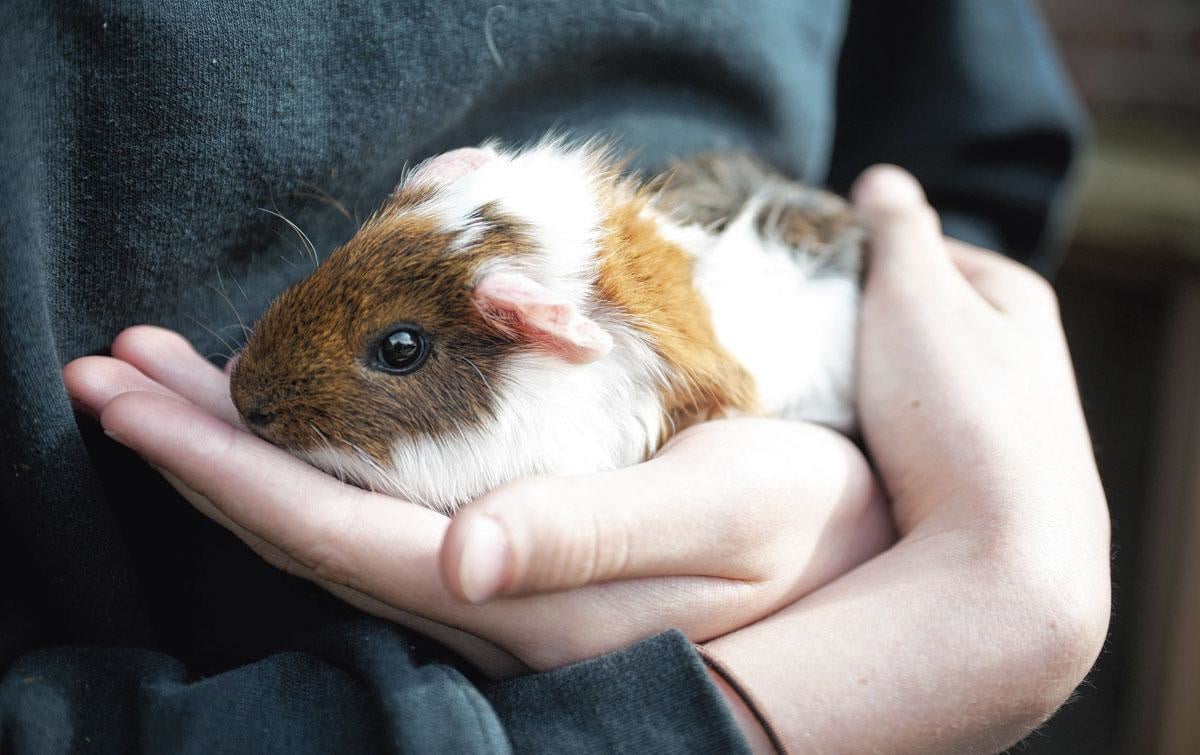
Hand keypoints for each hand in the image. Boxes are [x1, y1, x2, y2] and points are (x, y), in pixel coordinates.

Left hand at [64, 327, 891, 678]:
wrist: (863, 547)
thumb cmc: (807, 514)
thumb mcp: (724, 510)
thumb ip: (592, 535)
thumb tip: (459, 563)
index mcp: (528, 602)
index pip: (334, 537)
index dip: (225, 470)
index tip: (130, 401)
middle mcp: (491, 613)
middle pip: (307, 532)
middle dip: (201, 452)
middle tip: (110, 372)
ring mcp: (496, 597)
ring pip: (333, 524)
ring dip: (245, 453)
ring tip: (170, 383)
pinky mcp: (514, 568)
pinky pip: (379, 518)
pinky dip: (313, 461)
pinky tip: (287, 423)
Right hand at [699, 166, 1111, 752]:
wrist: (1004, 559)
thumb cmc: (958, 413)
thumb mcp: (916, 295)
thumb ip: (896, 230)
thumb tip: (882, 179)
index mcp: (1012, 297)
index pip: (921, 248)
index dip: (859, 254)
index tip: (802, 275)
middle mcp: (1020, 358)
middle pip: (916, 318)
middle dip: (860, 322)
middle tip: (798, 336)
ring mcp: (1003, 427)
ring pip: (912, 383)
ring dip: (867, 384)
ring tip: (817, 396)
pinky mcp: (980, 485)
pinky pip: (915, 438)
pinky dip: (882, 434)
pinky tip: (852, 450)